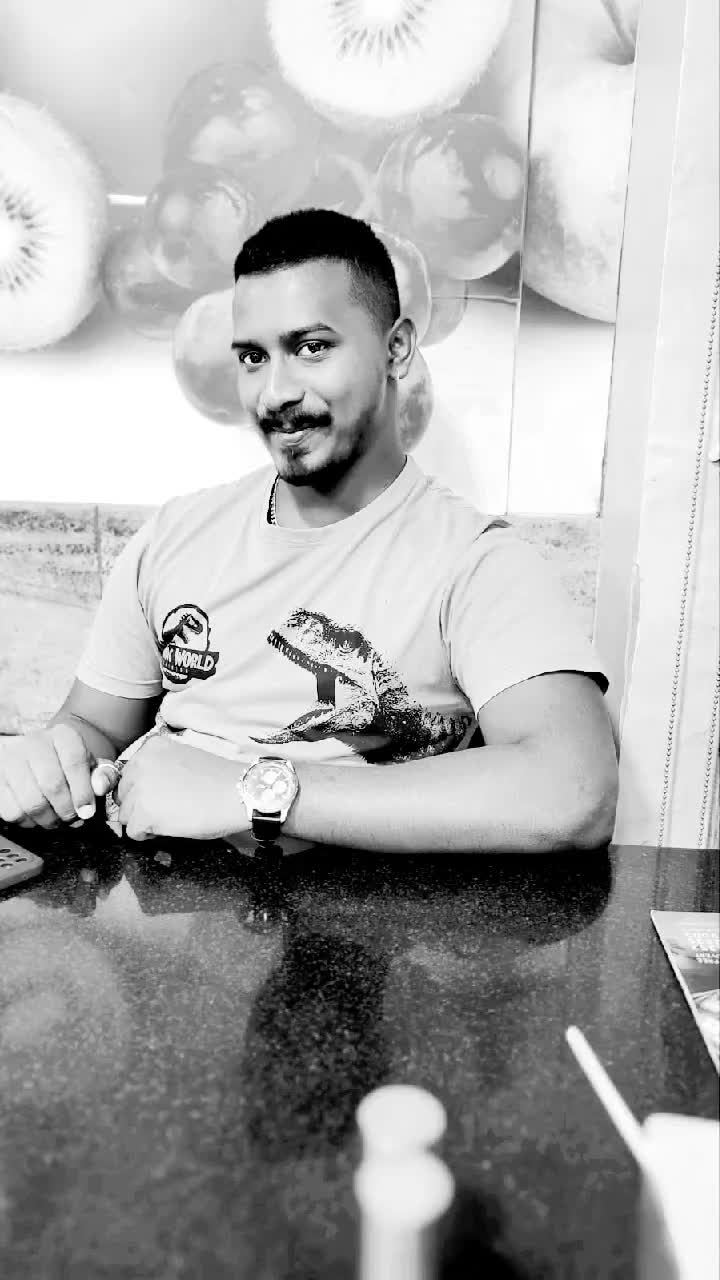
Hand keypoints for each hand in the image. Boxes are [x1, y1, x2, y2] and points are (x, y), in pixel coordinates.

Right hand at [0, 725, 117, 828]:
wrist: (35, 759)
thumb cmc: (69, 767)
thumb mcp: (91, 766)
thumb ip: (102, 776)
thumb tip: (100, 787)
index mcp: (63, 735)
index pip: (75, 762)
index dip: (83, 792)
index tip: (87, 812)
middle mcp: (34, 741)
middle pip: (52, 785)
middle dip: (66, 810)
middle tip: (71, 819)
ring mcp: (11, 758)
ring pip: (31, 802)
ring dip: (47, 819)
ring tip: (55, 819)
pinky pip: (12, 811)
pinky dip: (27, 821)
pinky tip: (35, 816)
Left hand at [115, 734, 248, 841]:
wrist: (237, 793)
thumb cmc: (218, 780)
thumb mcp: (184, 759)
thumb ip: (158, 767)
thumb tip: (142, 790)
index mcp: (151, 748)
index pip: (129, 774)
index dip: (143, 789)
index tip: (161, 795)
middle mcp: (140, 764)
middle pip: (123, 794)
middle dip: (139, 805)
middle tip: (166, 809)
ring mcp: (139, 788)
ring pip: (125, 814)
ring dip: (143, 820)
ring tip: (170, 818)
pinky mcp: (143, 813)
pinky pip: (133, 832)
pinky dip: (148, 835)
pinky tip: (169, 827)